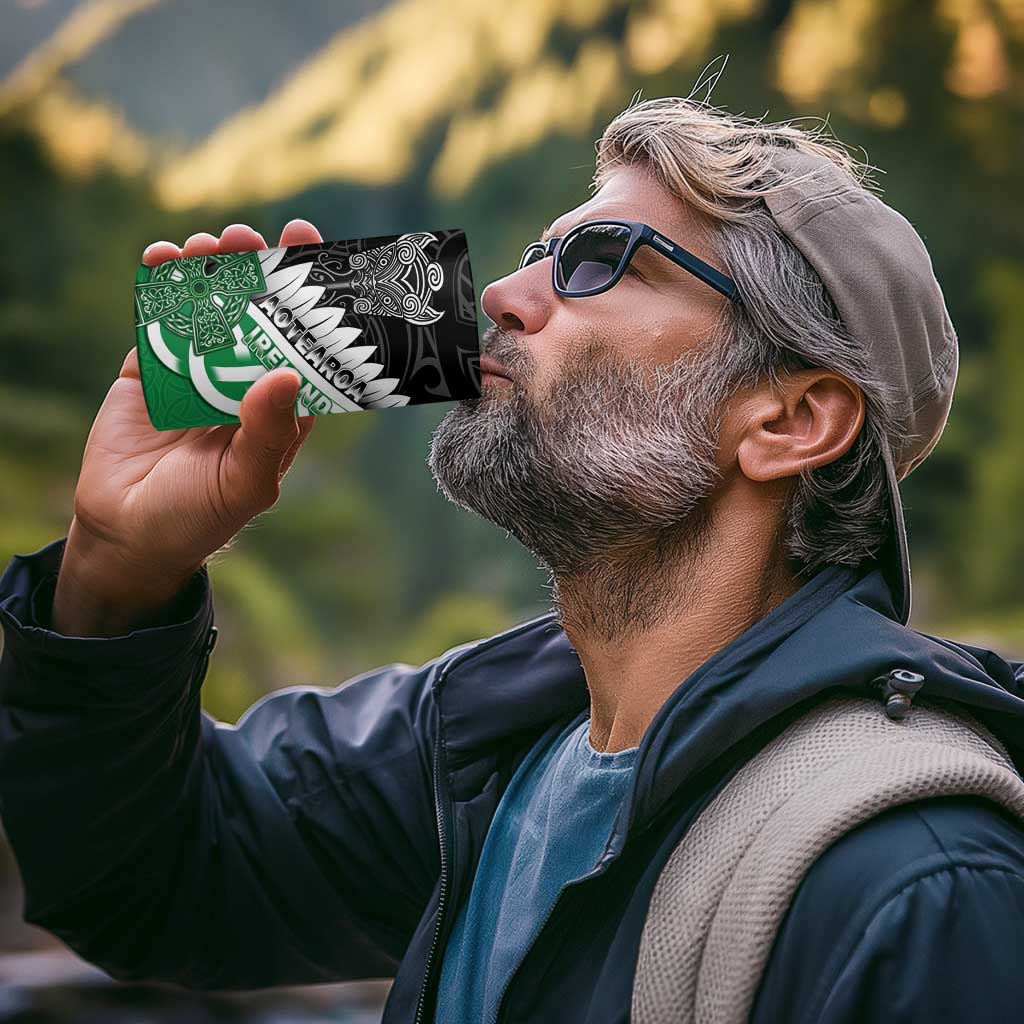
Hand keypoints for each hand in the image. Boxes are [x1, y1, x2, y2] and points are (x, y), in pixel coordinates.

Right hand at [52, 220, 322, 636]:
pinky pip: (157, 320)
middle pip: (256, 314)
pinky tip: (162, 259)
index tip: (310, 253)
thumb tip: (285, 375)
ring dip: (209, 270)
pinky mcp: (150, 369)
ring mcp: (196, 371)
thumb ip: (267, 432)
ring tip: (207, 245)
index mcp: (280, 407)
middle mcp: (243, 381)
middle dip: (255, 271)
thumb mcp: (245, 482)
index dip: (309, 301)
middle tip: (249, 237)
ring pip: (208, 308)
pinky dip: (159, 286)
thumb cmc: (200, 517)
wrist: (128, 534)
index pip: (303, 344)